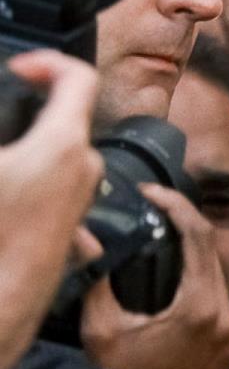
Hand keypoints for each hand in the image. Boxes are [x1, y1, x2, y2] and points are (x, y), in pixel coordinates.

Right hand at [0, 50, 102, 368]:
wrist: (0, 306)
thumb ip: (7, 129)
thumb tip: (11, 139)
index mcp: (62, 145)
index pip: (76, 77)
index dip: (46, 62)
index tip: (21, 68)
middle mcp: (82, 170)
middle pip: (63, 118)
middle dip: (28, 109)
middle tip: (8, 107)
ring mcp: (78, 201)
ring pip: (56, 156)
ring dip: (28, 150)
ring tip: (5, 163)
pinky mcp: (68, 228)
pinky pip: (50, 192)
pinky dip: (28, 184)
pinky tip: (13, 202)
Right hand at [81, 183, 228, 368]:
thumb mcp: (102, 328)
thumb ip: (96, 278)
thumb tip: (83, 236)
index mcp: (200, 309)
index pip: (198, 239)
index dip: (178, 207)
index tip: (154, 193)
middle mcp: (227, 319)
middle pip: (212, 255)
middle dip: (186, 226)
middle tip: (159, 206)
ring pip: (219, 278)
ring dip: (196, 256)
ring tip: (167, 236)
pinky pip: (223, 303)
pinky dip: (203, 284)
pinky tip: (182, 276)